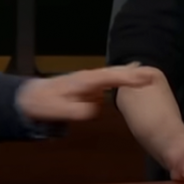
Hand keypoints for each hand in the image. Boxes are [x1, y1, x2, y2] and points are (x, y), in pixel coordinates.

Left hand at [16, 64, 152, 121]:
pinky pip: (110, 82)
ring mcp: (90, 82)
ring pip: (114, 75)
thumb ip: (76, 110)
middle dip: (133, 72)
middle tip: (153, 74)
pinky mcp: (90, 87)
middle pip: (115, 72)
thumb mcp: (56, 109)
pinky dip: (122, 78)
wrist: (31, 96)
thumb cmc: (43, 103)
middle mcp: (90, 78)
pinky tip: (131, 79)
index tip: (145, 79)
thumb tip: (95, 109)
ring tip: (148, 75)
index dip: (128, 78)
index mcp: (84, 81)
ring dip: (129, 74)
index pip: (110, 78)